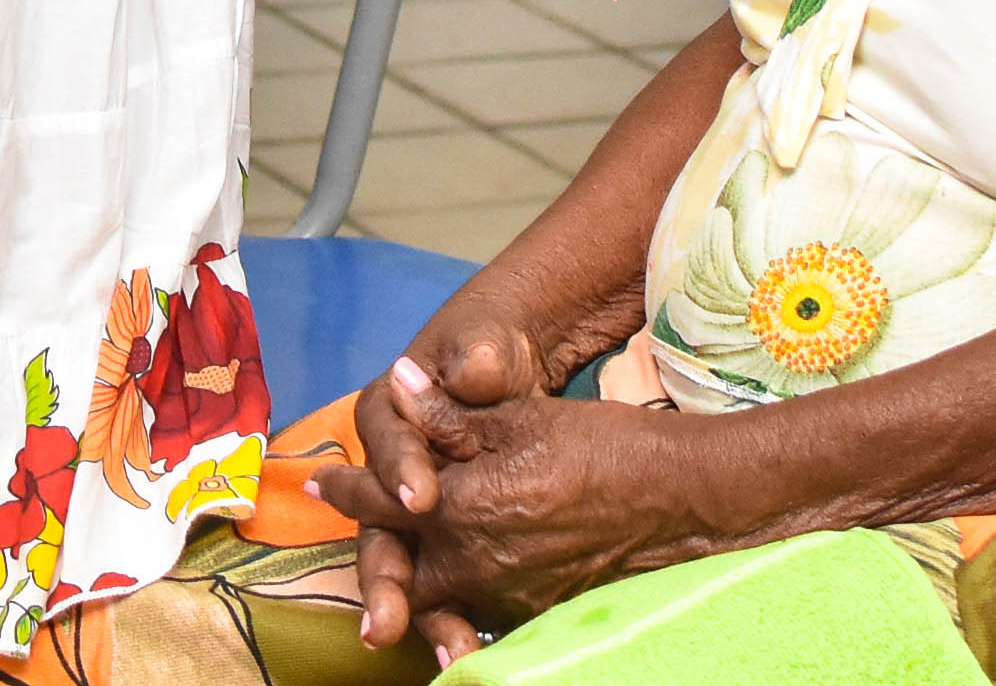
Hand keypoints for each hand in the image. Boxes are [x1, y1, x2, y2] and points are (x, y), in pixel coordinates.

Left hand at [322, 287, 679, 656]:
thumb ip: (449, 413)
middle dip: (374, 561)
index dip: (345, 488)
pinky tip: (460, 601)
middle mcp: (475, 560)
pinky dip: (464, 608)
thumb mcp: (519, 418)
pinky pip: (483, 614)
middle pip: (401, 567)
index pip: (380, 501)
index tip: (319, 481)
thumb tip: (400, 380)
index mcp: (461, 506)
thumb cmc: (598, 446)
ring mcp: (507, 595)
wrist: (676, 500)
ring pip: (441, 597)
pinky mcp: (537, 613)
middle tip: (353, 547)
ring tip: (393, 593)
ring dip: (417, 589)